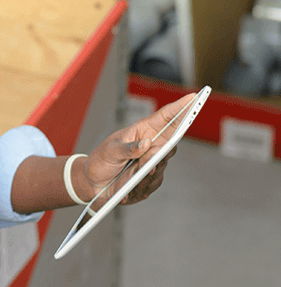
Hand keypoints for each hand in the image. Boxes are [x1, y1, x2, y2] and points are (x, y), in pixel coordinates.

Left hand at [77, 92, 196, 209]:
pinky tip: (129, 189)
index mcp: (141, 131)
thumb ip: (127, 148)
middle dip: (162, 152)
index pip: (165, 116)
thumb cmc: (100, 161)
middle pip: (171, 142)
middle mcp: (150, 144)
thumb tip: (147, 144)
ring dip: (146, 173)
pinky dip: (142, 186)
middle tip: (146, 162)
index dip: (181, 107)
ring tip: (130, 178)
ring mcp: (152, 161)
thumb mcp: (110, 152)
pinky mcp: (150, 178)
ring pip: (162, 165)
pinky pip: (154, 182)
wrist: (93, 183)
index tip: (193, 97)